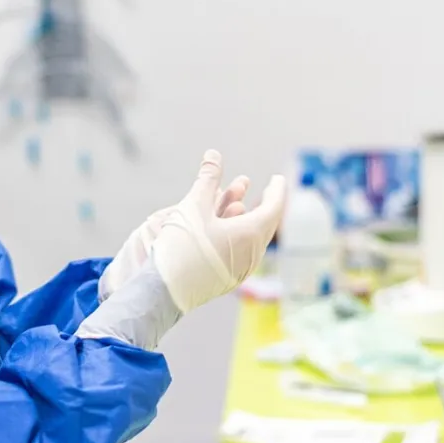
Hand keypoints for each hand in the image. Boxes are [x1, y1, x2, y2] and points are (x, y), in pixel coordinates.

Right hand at [152, 150, 285, 313]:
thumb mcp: (194, 205)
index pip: (274, 207)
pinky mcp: (228, 279)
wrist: (165, 289)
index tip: (278, 179)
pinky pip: (242, 251)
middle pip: (266, 224)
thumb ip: (207, 177)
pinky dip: (239, 235)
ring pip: (253, 239)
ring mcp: (242, 270)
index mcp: (251, 234)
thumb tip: (213, 152)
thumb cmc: (182, 245)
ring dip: (249, 218)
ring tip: (243, 205)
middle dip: (266, 204)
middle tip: (268, 191)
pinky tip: (228, 230)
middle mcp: (252, 254)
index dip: (277, 190)